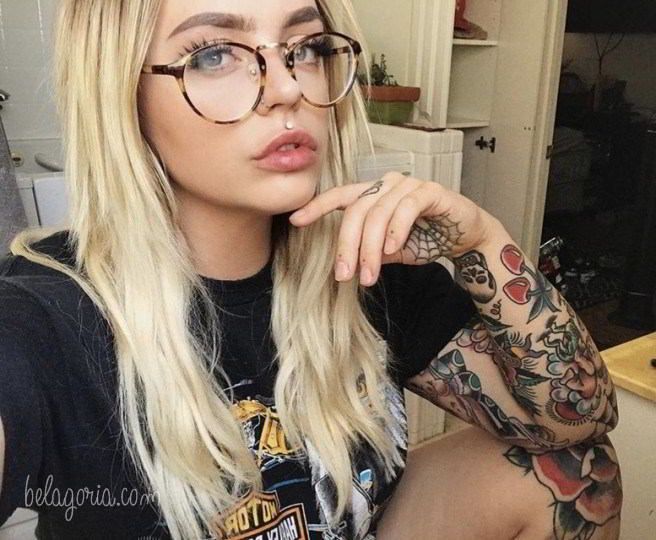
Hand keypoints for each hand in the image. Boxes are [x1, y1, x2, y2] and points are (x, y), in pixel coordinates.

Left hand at [288, 172, 501, 285]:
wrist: (466, 238)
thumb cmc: (426, 240)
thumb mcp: (390, 251)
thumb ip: (368, 251)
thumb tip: (344, 264)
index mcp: (373, 195)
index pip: (341, 197)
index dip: (318, 207)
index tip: (296, 221)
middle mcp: (387, 184)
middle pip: (356, 211)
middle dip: (347, 246)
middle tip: (344, 275)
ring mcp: (408, 184)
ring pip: (378, 213)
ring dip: (371, 248)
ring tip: (369, 275)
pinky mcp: (430, 191)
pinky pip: (406, 208)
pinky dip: (396, 230)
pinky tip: (393, 249)